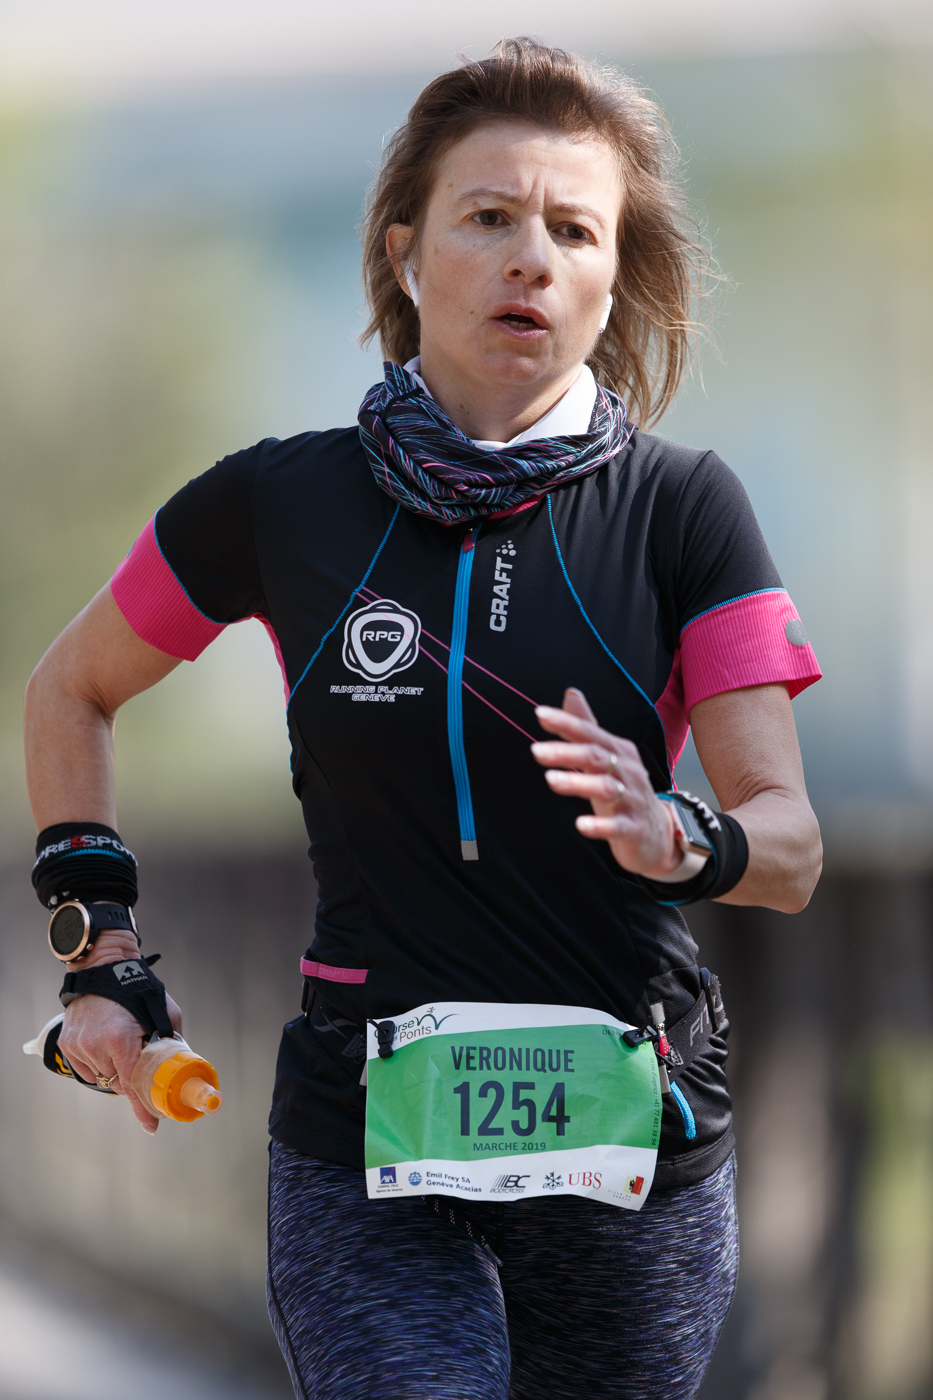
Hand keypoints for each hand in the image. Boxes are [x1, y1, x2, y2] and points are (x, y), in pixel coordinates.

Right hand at [57, 931, 181, 1133]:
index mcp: (122, 1039)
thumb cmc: (136, 988)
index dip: (143, 1108)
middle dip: (132, 1078)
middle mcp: (97, 1045)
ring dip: (114, 1069)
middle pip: (119, 1082)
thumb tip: (183, 1063)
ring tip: (120, 1044)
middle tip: (139, 1061)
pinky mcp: (67, 1043)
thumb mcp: (163, 1011)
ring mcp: (79, 1045)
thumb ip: (171, 1039)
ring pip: (102, 1076)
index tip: (151, 1126)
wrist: (102, 966)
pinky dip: (98, 1064)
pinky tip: (104, 1045)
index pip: (133, 1084)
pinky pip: (86, 1069)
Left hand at [531, 688, 680, 877]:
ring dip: (578, 782)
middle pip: (596, 757)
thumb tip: (571, 693)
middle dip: (566, 752)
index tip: (540, 714)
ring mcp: (633, 799)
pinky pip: (618, 826)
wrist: (657, 831)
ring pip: (606, 787)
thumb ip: (587, 727)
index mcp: (619, 751)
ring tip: (550, 780)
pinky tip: (581, 824)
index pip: (590, 732)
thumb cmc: (624, 789)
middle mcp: (628, 771)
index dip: (566, 723)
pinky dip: (600, 825)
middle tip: (535, 751)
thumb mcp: (607, 756)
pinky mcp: (634, 828)